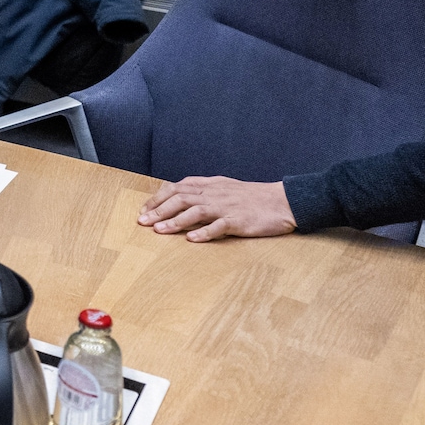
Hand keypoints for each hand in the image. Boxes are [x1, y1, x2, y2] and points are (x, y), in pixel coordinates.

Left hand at [137, 176, 295, 240]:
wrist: (282, 201)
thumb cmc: (252, 197)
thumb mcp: (224, 187)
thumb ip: (203, 190)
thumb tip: (179, 195)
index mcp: (210, 185)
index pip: (177, 187)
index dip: (158, 198)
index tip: (144, 210)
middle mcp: (214, 194)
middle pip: (180, 198)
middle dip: (158, 210)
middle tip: (142, 222)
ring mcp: (226, 207)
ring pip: (195, 211)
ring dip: (174, 221)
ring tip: (158, 231)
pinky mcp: (239, 221)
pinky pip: (219, 226)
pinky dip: (204, 232)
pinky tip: (191, 239)